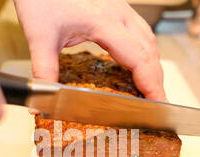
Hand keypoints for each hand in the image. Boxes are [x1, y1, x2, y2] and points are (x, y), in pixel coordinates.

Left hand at [14, 0, 166, 100]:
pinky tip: (139, 63)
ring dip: (153, 66)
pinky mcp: (115, 7)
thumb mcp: (40, 37)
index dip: (151, 84)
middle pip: (149, 51)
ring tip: (151, 88)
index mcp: (105, 23)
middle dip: (157, 80)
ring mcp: (119, 9)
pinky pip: (140, 32)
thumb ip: (44, 70)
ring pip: (148, 40)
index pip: (139, 58)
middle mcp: (118, 14)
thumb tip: (43, 100)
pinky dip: (145, 52)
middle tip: (158, 104)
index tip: (158, 104)